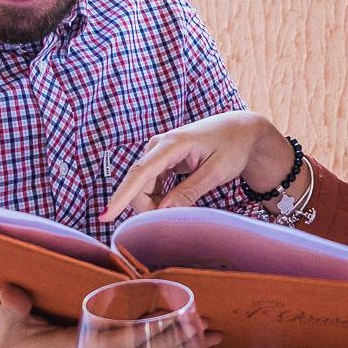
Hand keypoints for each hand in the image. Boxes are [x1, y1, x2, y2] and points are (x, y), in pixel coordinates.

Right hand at [99, 111, 292, 220]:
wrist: (242, 131)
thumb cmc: (233, 147)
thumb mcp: (215, 172)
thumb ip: (189, 191)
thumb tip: (163, 212)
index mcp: (172, 144)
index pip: (140, 173)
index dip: (121, 196)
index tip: (105, 215)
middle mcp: (159, 145)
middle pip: (138, 185)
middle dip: (149, 207)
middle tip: (179, 216)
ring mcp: (158, 152)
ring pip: (143, 188)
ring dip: (156, 203)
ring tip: (186, 202)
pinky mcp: (161, 160)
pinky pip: (150, 185)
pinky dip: (160, 197)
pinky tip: (178, 198)